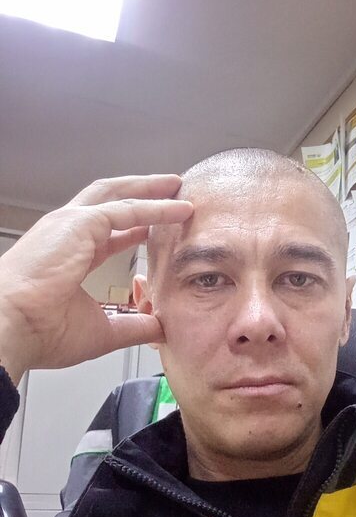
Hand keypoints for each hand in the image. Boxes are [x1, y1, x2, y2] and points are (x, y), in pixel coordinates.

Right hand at [0, 175, 192, 384]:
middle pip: (111, 202)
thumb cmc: (43, 331)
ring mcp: (71, 225)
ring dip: (150, 190)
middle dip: (143, 193)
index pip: (106, 233)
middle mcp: (68, 234)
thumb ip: (134, 327)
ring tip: (177, 185)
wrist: (13, 327)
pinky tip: (178, 209)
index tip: (155, 227)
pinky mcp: (79, 223)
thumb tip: (161, 329)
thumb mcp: (103, 331)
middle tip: (173, 190)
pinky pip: (126, 210)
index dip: (134, 228)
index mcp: (69, 256)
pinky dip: (155, 207)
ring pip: (118, 197)